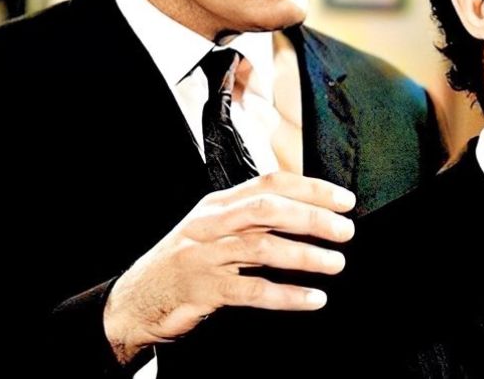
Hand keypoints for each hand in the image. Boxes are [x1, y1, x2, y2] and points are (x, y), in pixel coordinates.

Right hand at [102, 172, 355, 364]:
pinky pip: (252, 290)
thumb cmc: (186, 261)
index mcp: (219, 203)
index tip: (344, 199)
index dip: (311, 188)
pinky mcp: (203, 290)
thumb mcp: (215, 228)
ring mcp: (205, 256)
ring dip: (304, 255)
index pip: (270, 183)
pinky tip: (312, 298)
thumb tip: (310, 211)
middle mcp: (211, 224)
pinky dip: (286, 295)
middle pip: (267, 210)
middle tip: (345, 230)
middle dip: (312, 217)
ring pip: (261, 248)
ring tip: (335, 263)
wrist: (137, 299)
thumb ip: (253, 218)